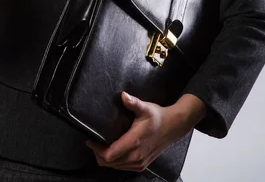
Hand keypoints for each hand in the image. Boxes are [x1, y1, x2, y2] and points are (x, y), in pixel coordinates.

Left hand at [85, 91, 205, 172]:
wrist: (173, 127)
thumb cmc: (158, 117)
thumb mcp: (145, 107)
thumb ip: (133, 102)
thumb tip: (123, 95)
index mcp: (134, 143)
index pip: (109, 155)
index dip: (96, 149)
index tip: (90, 139)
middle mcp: (136, 156)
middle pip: (109, 163)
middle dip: (98, 154)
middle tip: (93, 142)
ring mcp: (139, 162)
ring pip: (115, 167)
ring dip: (106, 159)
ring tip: (100, 146)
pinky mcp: (142, 165)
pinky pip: (123, 168)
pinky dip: (115, 162)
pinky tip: (112, 151)